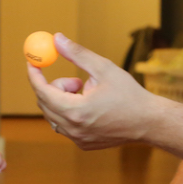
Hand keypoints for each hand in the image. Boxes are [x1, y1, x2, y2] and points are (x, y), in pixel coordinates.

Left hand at [26, 33, 162, 149]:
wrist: (149, 122)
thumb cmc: (129, 94)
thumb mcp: (103, 68)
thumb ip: (77, 54)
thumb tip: (56, 39)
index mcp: (76, 110)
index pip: (42, 91)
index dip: (34, 74)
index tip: (33, 61)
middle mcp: (73, 128)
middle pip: (45, 104)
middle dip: (55, 87)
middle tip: (74, 80)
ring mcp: (78, 139)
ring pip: (54, 116)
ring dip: (64, 100)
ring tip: (88, 94)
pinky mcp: (84, 144)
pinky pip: (66, 126)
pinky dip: (71, 113)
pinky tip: (94, 109)